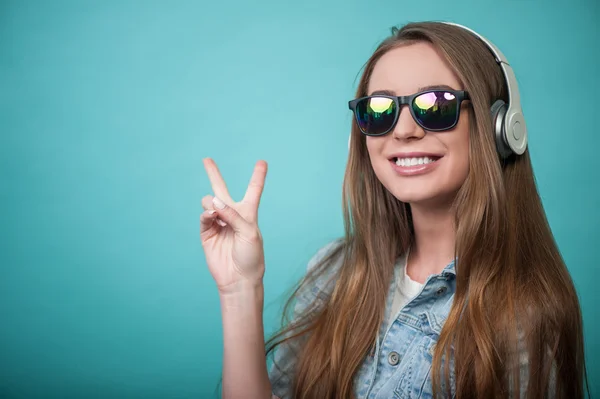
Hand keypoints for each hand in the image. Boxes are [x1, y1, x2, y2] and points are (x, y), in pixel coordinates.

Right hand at [200, 158, 267, 293]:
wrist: (238, 278)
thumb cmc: (251, 256)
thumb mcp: (249, 232)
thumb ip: (232, 215)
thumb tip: (212, 202)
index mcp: (248, 213)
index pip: (254, 190)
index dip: (258, 176)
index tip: (262, 161)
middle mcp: (232, 215)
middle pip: (221, 190)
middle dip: (213, 174)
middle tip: (206, 159)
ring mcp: (218, 223)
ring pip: (209, 202)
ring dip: (211, 203)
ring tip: (216, 213)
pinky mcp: (207, 233)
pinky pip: (203, 217)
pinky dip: (206, 214)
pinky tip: (211, 217)